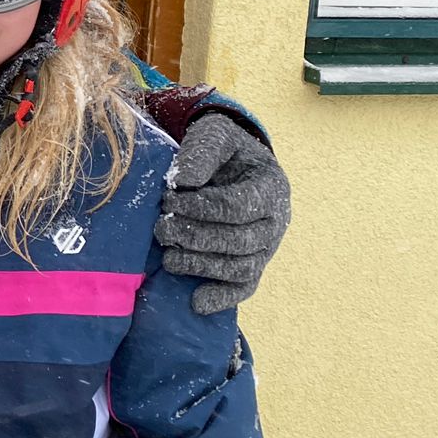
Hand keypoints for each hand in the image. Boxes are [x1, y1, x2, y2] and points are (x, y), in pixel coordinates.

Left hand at [156, 114, 290, 315]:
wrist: (234, 166)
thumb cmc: (223, 151)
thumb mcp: (214, 135)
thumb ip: (202, 151)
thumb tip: (186, 181)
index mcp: (271, 186)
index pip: (238, 207)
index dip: (201, 208)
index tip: (169, 199)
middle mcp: (276, 221)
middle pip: (240, 241)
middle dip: (196, 237)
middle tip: (161, 228)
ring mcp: (267, 247)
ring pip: (241, 268)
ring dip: (201, 265)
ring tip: (168, 257)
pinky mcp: (254, 265)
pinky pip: (244, 287)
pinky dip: (222, 297)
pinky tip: (196, 302)